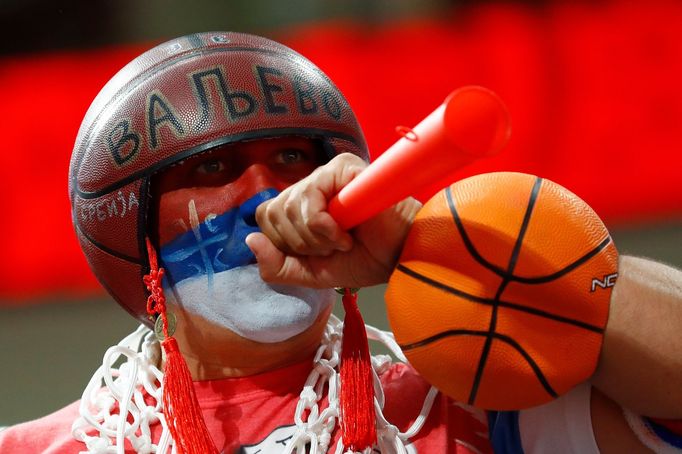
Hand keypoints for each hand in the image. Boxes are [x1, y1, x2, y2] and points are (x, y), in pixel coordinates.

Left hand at [245, 153, 420, 287]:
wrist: (398, 258)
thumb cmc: (362, 260)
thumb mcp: (309, 274)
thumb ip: (276, 266)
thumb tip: (249, 240)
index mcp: (300, 206)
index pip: (265, 215)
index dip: (283, 242)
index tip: (315, 253)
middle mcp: (310, 185)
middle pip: (272, 211)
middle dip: (301, 243)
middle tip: (332, 247)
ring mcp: (326, 174)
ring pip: (289, 207)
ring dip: (316, 237)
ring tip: (343, 239)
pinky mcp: (341, 168)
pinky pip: (310, 198)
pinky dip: (324, 226)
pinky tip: (347, 231)